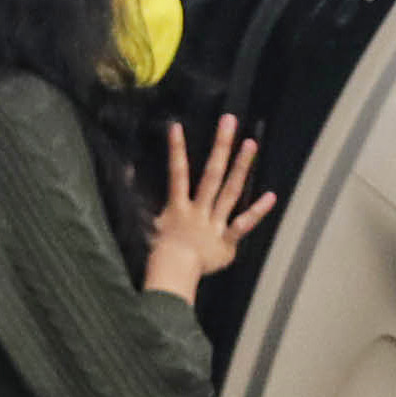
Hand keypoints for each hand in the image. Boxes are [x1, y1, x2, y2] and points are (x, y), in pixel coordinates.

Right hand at [139, 116, 274, 301]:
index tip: (177, 126)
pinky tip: (271, 196)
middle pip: (211, 174)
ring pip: (230, 191)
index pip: (176, 173)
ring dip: (241, 167)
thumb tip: (124, 171)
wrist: (172, 275)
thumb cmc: (159, 253)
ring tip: (251, 144)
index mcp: (178, 207)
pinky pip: (243, 224)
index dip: (176, 150)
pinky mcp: (226, 241)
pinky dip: (258, 211)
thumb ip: (138, 198)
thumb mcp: (146, 223)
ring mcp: (214, 223)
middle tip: (229, 121)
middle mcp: (198, 210)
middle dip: (220, 146)